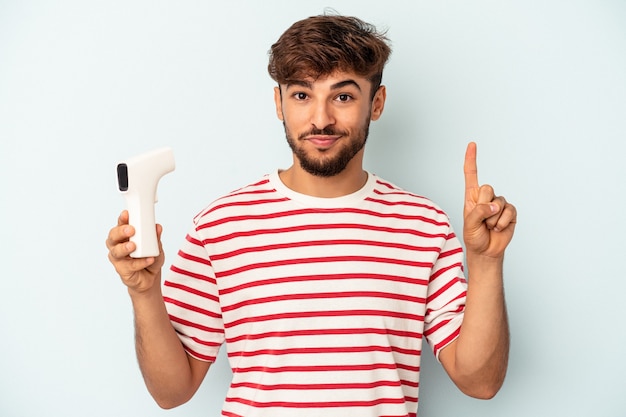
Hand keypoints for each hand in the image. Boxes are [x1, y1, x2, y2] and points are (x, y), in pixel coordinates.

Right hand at [106, 210, 164, 293]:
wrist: (150, 278)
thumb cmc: (149, 257)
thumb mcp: (156, 246)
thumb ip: (155, 237)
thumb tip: (157, 227)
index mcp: (124, 236)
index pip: (121, 225)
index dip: (122, 219)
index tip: (126, 213)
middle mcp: (118, 245)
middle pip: (113, 237)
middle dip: (120, 232)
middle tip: (131, 230)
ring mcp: (118, 258)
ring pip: (116, 252)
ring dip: (125, 248)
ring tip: (134, 246)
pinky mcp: (122, 270)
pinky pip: (129, 266)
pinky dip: (140, 262)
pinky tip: (149, 259)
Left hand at [463, 142, 516, 258]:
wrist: (486, 251)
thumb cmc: (474, 236)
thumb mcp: (469, 224)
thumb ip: (478, 212)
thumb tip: (494, 205)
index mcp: (471, 197)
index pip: (471, 175)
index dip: (471, 159)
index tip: (472, 144)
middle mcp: (485, 197)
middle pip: (487, 188)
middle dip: (483, 206)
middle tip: (481, 220)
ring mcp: (499, 204)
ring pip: (498, 202)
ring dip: (492, 219)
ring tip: (489, 227)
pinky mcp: (510, 212)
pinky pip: (509, 211)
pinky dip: (502, 222)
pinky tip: (498, 228)